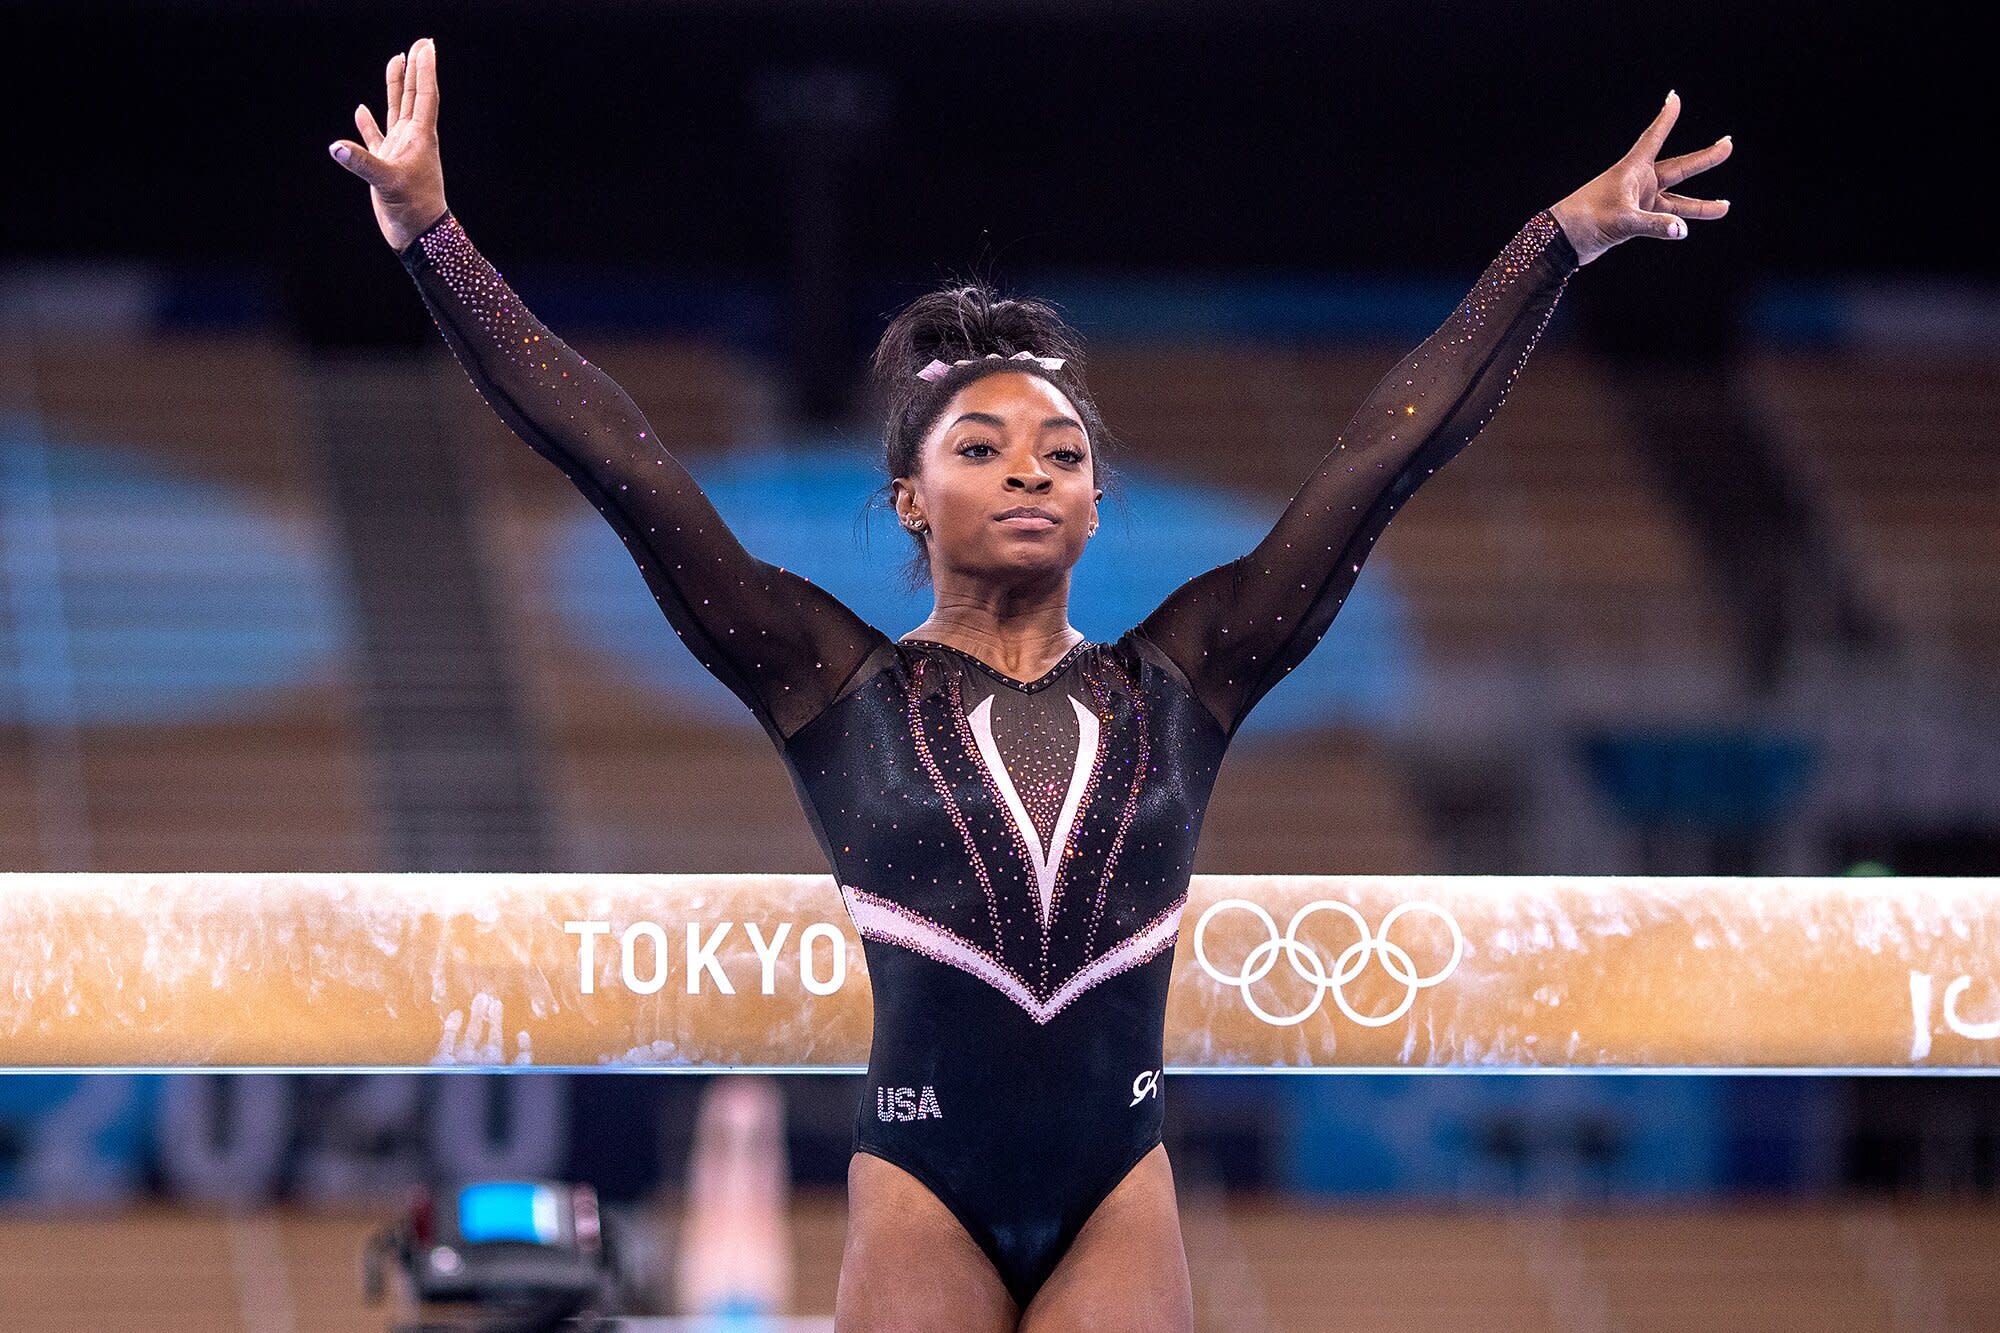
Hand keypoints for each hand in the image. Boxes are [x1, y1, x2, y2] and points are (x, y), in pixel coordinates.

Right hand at [327, 37, 449, 252]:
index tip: (426, 45)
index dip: (425, 70)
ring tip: (396, 60)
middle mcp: (412, 139)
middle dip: (415, 69)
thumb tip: (337, 147)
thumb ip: (363, 163)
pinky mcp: (385, 165)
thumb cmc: (413, 210)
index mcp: (420, 137)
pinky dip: (368, 124)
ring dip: (395, 87)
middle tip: (419, 43)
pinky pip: (375, 138)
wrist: (418, 236)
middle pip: (413, 96)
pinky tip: (361, 110)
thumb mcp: (388, 183)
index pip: (424, 96)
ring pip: (396, 110)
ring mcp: (399, 150)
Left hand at [1547, 91, 1731, 265]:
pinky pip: (1662, 220)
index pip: (1654, 137)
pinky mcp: (1634, 219)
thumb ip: (1653, 225)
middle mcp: (1638, 183)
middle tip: (1728, 144)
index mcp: (1632, 170)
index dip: (1665, 118)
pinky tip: (1686, 229)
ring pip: (1676, 201)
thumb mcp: (1622, 220)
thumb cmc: (1586, 221)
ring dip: (1699, 205)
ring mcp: (1638, 201)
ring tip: (1725, 207)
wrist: (1562, 241)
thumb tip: (1681, 230)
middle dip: (1704, 159)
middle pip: (1679, 168)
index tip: (1674, 97)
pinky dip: (1674, 224)